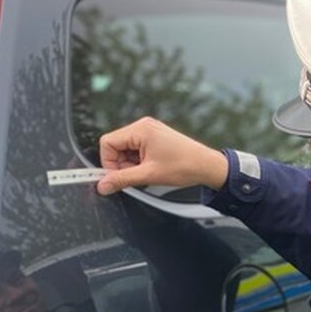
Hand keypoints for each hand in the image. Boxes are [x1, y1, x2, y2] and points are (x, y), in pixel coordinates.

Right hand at [96, 117, 228, 195]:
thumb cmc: (184, 166)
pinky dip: (140, 161)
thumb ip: (122, 179)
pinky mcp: (156, 137)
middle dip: (122, 164)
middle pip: (116, 145)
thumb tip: (103, 185)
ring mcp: (150, 131)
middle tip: (136, 176)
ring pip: (126, 149)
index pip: (108, 142)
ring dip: (132, 164)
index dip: (109, 162)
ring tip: (148, 172)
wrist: (207, 166)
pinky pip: (137, 149)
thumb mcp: (149, 175)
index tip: (117, 177)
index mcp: (140, 130)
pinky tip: (152, 169)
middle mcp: (144, 126)